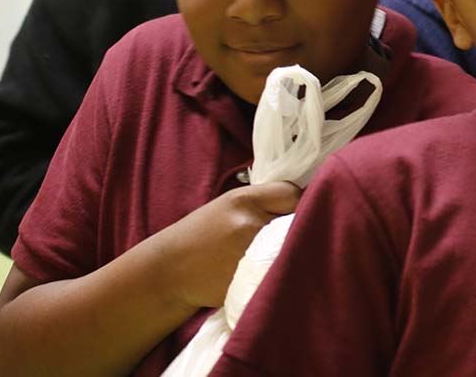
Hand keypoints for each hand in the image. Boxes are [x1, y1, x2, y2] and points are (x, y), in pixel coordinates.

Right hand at [153, 181, 300, 309]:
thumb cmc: (202, 234)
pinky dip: (279, 274)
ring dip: (292, 253)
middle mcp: (248, 225)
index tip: (296, 212)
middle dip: (300, 229)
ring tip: (279, 255)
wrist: (169, 271)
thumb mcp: (229, 205)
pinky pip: (278, 274)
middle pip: (297, 223)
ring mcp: (248, 256)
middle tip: (293, 235)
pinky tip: (269, 273)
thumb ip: (264, 201)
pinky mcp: (247, 282)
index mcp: (243, 200)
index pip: (292, 194)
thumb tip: (306, 202)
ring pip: (290, 250)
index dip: (299, 203)